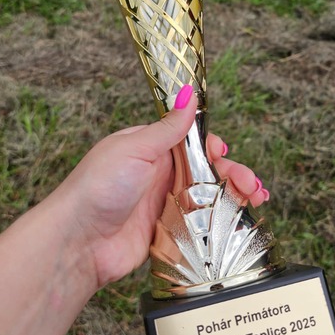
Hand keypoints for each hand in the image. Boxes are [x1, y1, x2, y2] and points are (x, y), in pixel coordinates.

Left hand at [56, 87, 269, 288]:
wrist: (78, 242)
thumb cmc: (99, 187)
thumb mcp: (135, 148)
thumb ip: (168, 128)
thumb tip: (189, 92)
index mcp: (150, 148)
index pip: (192, 141)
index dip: (213, 146)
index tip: (224, 152)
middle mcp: (160, 174)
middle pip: (208, 170)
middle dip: (233, 173)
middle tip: (251, 184)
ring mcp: (165, 205)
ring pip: (210, 196)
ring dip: (235, 195)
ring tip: (256, 199)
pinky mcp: (169, 232)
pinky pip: (202, 224)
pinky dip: (224, 221)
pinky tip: (241, 220)